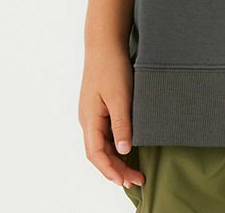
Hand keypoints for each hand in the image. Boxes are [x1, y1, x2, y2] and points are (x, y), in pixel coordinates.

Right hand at [78, 42, 145, 188]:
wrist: (104, 43)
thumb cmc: (111, 67)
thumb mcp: (119, 97)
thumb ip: (121, 124)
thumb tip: (123, 151)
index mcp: (89, 119)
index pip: (96, 154)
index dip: (110, 170)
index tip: (125, 181)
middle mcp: (88, 119)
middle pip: (99, 153)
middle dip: (116, 169)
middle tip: (137, 179)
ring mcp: (93, 114)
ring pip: (102, 144)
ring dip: (117, 159)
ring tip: (134, 170)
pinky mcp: (99, 107)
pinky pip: (106, 133)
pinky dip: (116, 145)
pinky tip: (128, 149)